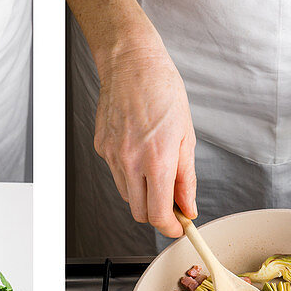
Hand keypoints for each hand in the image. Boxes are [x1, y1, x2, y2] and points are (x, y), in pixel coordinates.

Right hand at [94, 45, 196, 237]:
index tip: (178, 226)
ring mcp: (113, 157)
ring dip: (143, 194)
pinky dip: (130, 175)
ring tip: (155, 171)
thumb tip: (188, 205)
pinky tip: (139, 152)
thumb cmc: (162, 90)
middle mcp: (131, 162)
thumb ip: (187, 178)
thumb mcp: (187, 136)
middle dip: (157, 215)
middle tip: (171, 203)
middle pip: (141, 214)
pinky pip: (117, 175)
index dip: (170, 227)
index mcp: (157, 160)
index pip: (158, 215)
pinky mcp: (102, 149)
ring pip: (128, 196)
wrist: (132, 63)